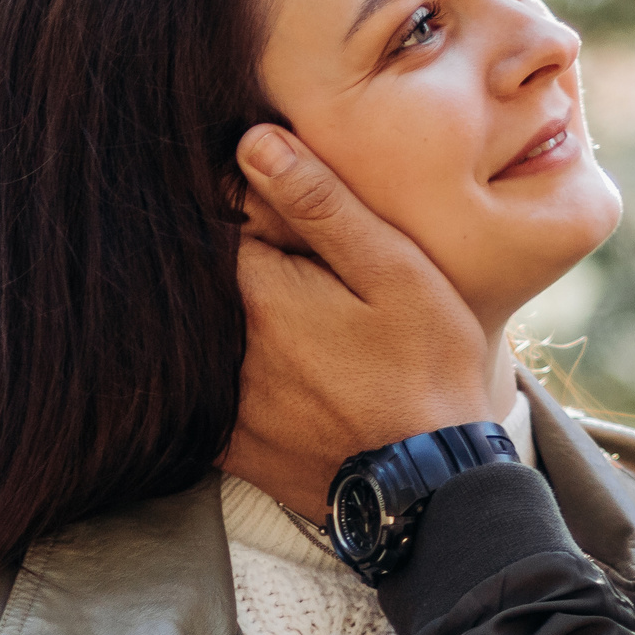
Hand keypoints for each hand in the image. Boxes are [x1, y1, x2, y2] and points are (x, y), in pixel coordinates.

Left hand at [227, 124, 490, 521]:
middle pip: (205, 282)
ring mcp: (221, 402)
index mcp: (257, 293)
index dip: (244, 204)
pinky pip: (202, 394)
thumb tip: (251, 142)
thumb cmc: (426, 369)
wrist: (433, 492)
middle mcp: (223, 347)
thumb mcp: (393, 271)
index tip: (276, 206)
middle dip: (235, 262)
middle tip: (296, 272)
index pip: (218, 222)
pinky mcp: (230, 447)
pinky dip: (220, 373)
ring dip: (230, 319)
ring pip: (202, 337)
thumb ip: (320, 205)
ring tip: (296, 325)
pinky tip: (275, 374)